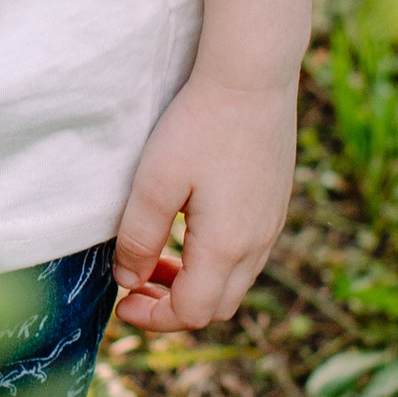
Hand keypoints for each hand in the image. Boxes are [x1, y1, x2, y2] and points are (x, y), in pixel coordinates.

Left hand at [110, 71, 299, 335]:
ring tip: (155, 260)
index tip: (122, 305)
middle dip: (173, 308)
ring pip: (234, 281)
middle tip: (135, 287)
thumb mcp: (154, 182)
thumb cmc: (199, 124)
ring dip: (193, 283)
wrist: (253, 76)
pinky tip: (188, 229)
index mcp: (228, 245)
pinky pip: (246, 254)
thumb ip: (139, 238)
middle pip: (217, 306)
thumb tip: (128, 280)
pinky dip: (213, 260)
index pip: (193, 313)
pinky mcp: (274, 203)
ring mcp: (272, 223)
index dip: (154, 320)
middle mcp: (258, 243)